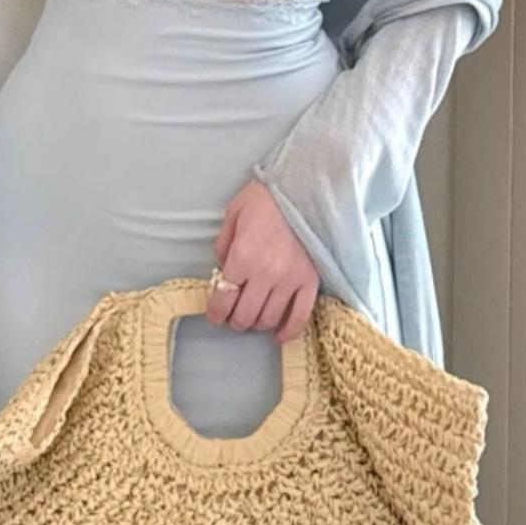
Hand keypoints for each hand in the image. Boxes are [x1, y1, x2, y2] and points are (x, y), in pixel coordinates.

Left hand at [205, 179, 320, 344]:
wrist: (307, 188)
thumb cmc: (267, 198)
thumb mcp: (233, 214)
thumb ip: (223, 245)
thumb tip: (222, 270)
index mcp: (242, 258)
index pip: (222, 300)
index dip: (215, 313)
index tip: (215, 315)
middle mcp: (265, 274)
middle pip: (244, 315)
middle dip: (234, 320)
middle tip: (233, 314)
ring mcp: (290, 280)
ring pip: (268, 319)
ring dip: (257, 324)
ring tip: (254, 317)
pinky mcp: (311, 282)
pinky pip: (300, 316)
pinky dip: (288, 331)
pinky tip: (279, 336)